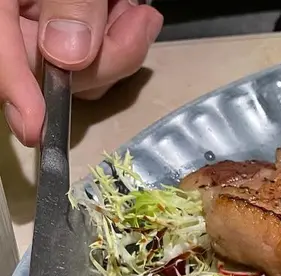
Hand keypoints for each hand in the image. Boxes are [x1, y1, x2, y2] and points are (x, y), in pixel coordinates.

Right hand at [1, 0, 162, 146]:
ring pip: (75, 71)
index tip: (35, 128)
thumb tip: (68, 54)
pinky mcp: (65, 34)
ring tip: (138, 14)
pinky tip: (133, 17)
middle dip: (100, 59)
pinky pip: (91, 60)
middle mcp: (11, 15)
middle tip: (136, 23)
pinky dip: (118, 44)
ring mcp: (37, 24)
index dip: (16, 91)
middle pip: (44, 69)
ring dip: (117, 50)